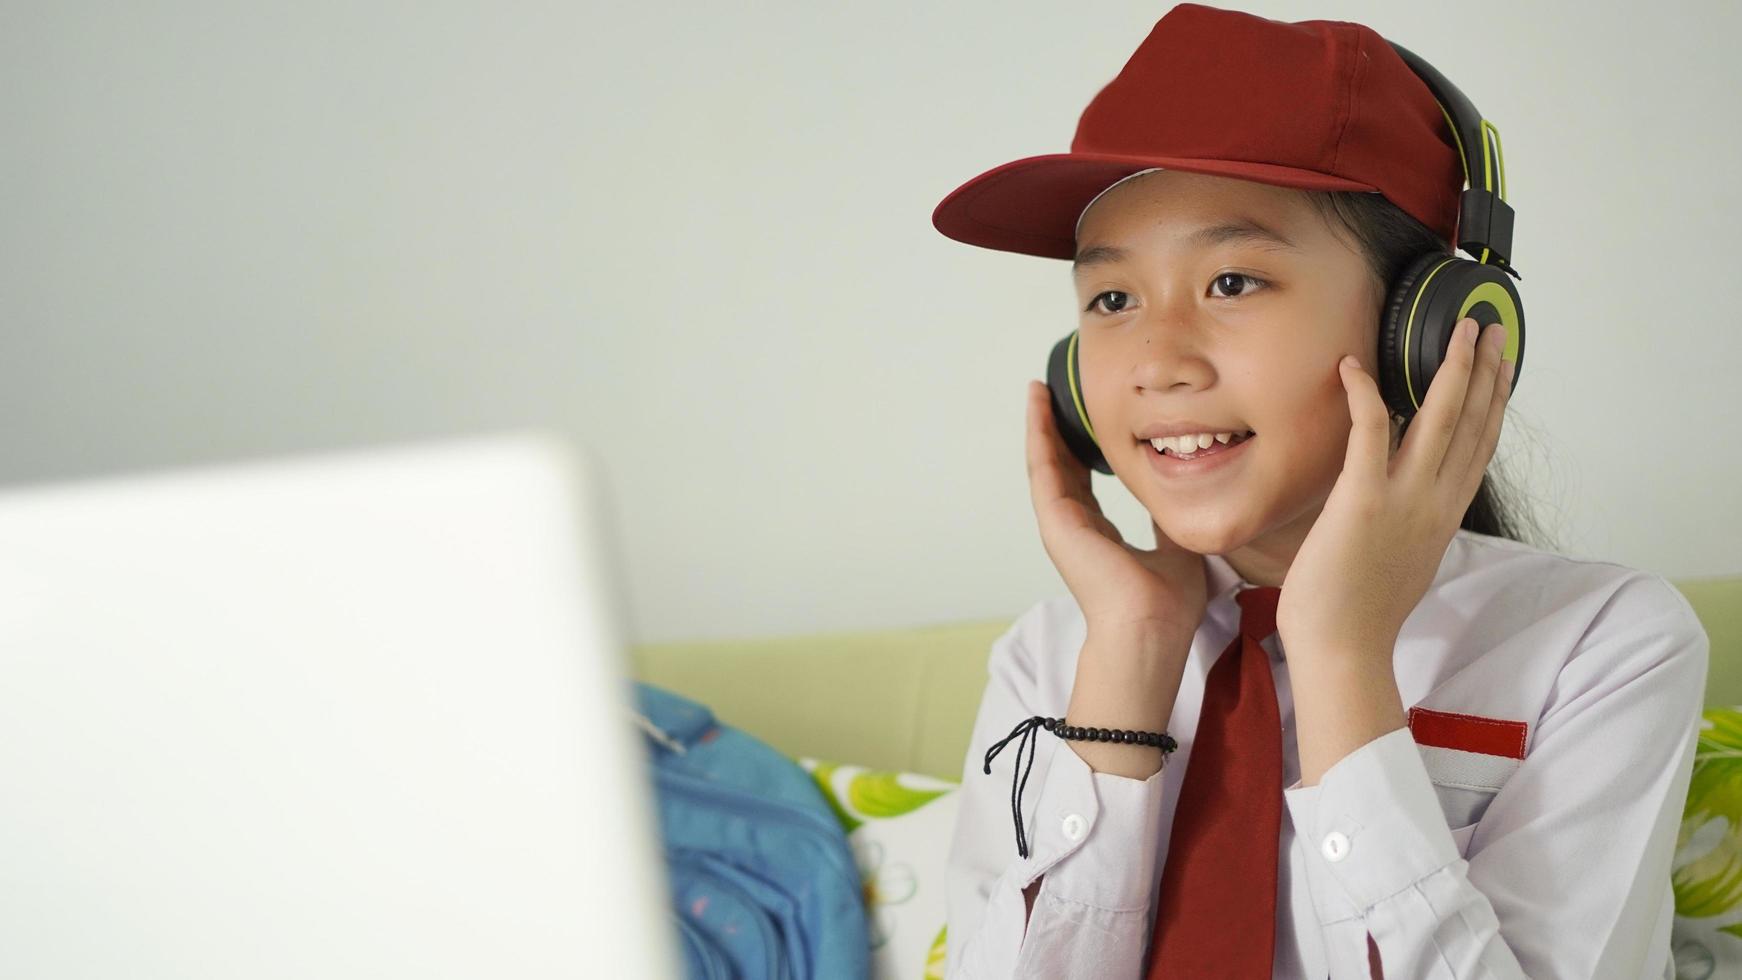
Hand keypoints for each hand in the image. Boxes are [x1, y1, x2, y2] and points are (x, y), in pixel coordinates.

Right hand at [1024, 379, 1207, 637]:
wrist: (1151, 628)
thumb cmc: (1166, 604)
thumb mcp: (1175, 547)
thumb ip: (1168, 521)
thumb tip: (1179, 498)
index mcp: (1100, 537)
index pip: (1085, 486)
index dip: (1082, 453)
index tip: (1086, 424)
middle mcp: (1075, 528)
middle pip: (1060, 468)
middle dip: (1057, 431)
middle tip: (1053, 394)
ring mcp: (1061, 524)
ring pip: (1046, 461)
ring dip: (1042, 424)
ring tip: (1040, 389)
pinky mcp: (1055, 519)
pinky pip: (1042, 465)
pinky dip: (1039, 432)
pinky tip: (1039, 403)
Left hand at [1277, 317, 1514, 655]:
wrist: (1345, 650)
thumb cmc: (1360, 613)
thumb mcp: (1403, 561)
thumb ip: (1409, 525)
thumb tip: (1400, 508)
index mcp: (1444, 516)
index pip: (1479, 447)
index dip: (1493, 402)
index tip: (1502, 368)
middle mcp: (1435, 502)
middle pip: (1472, 424)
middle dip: (1485, 371)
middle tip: (1493, 328)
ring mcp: (1403, 499)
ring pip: (1439, 420)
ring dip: (1452, 370)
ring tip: (1460, 330)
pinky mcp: (1363, 498)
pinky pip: (1369, 432)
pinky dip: (1364, 394)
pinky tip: (1354, 365)